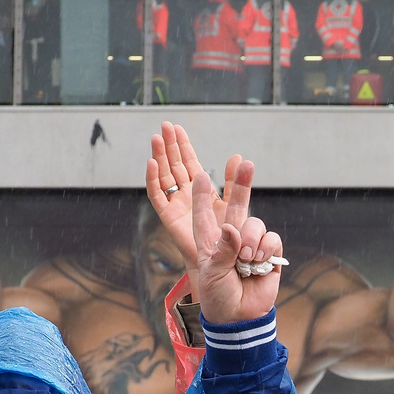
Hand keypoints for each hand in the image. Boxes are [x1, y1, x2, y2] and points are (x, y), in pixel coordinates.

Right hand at [146, 121, 238, 281]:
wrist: (222, 269)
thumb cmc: (231, 242)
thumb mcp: (236, 207)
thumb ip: (236, 184)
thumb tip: (240, 157)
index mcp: (201, 191)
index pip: (190, 163)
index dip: (183, 146)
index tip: (178, 128)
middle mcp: (186, 196)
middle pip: (174, 165)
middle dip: (170, 145)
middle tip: (166, 124)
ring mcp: (176, 206)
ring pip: (165, 175)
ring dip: (160, 156)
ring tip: (157, 137)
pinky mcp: (168, 218)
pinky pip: (157, 196)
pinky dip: (153, 180)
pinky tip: (152, 163)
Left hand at [191, 162, 281, 325]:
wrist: (240, 318)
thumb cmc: (218, 297)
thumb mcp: (212, 272)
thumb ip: (222, 248)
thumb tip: (232, 227)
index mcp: (210, 241)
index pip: (204, 214)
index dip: (203, 196)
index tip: (201, 176)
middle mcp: (230, 239)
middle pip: (236, 206)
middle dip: (241, 184)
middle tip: (246, 164)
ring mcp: (251, 245)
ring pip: (255, 224)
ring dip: (251, 240)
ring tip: (247, 261)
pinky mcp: (269, 254)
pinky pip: (271, 239)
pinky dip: (267, 249)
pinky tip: (260, 263)